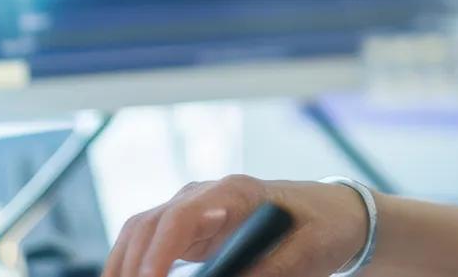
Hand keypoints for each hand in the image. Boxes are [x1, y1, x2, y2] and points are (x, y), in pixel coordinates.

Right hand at [101, 175, 369, 276]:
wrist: (332, 214)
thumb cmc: (322, 226)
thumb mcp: (309, 250)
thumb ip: (275, 265)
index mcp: (235, 192)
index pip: (182, 214)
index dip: (161, 249)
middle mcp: (206, 197)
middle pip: (150, 224)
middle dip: (132, 263)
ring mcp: (194, 212)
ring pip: (141, 232)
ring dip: (125, 264)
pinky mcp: (192, 232)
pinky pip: (150, 244)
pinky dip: (134, 263)